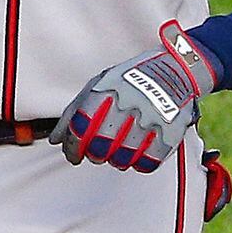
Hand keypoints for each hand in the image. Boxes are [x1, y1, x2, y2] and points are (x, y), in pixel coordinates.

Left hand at [49, 21, 218, 171]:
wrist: (175, 70)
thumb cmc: (131, 78)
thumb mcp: (98, 84)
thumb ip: (73, 112)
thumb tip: (56, 140)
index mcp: (105, 92)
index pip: (79, 129)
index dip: (72, 148)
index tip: (73, 155)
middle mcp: (126, 106)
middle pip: (99, 149)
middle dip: (93, 154)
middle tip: (97, 150)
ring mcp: (148, 121)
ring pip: (121, 160)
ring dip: (115, 160)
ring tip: (119, 147)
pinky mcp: (168, 134)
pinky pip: (147, 163)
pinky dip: (139, 162)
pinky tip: (138, 150)